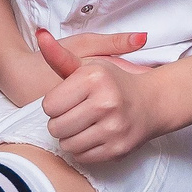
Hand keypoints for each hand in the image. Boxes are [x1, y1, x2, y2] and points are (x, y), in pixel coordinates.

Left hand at [37, 30, 163, 162]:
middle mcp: (106, 102)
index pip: (49, 105)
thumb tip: (40, 35)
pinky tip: (94, 135)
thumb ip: (60, 56)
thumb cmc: (113, 82)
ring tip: (83, 125)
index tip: (69, 99)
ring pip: (67, 145)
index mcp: (94, 78)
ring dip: (71, 137)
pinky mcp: (118, 149)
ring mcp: (114, 128)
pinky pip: (82, 157)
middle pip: (56, 127)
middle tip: (76, 113)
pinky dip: (84, 149)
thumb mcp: (88, 65)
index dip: (55, 103)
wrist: (152, 102)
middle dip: (61, 122)